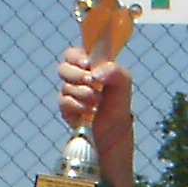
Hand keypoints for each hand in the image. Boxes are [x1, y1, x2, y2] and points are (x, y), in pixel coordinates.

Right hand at [57, 45, 133, 179]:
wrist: (114, 133)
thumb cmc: (119, 104)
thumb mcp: (124, 82)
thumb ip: (112, 70)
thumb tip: (93, 75)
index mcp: (89, 67)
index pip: (72, 54)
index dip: (76, 57)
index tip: (87, 65)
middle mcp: (77, 79)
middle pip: (63, 68)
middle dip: (78, 76)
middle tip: (93, 84)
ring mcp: (69, 94)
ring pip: (65, 86)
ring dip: (83, 94)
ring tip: (96, 102)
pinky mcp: (65, 110)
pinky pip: (64, 102)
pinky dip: (78, 106)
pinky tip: (89, 112)